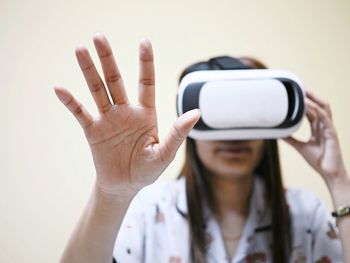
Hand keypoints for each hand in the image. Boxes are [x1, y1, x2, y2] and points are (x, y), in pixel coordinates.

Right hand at [54, 34, 199, 196]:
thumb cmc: (147, 170)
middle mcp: (126, 112)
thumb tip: (196, 113)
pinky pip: (81, 114)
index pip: (146, 83)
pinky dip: (71, 102)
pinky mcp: (94, 131)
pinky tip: (60, 88)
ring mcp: (108, 120)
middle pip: (116, 80)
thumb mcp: (165, 153)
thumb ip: (178, 133)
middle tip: (99, 37)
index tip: (144, 42)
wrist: (125, 186)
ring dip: (88, 71)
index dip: (145, 63)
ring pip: (97, 90)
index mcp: (146, 114)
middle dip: (108, 59)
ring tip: (80, 50)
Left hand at [284, 91, 346, 182]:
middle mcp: (324, 126)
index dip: (306, 102)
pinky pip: (325, 119)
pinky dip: (317, 111)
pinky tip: (310, 106)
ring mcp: (329, 129)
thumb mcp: (301, 147)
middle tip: (301, 88)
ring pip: (323, 109)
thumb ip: (291, 139)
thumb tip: (280, 134)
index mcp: (318, 128)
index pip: (313, 111)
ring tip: (304, 93)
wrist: (329, 172)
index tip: (297, 95)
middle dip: (312, 96)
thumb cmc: (319, 160)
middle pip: (320, 106)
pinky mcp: (332, 133)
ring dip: (314, 100)